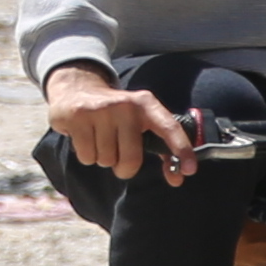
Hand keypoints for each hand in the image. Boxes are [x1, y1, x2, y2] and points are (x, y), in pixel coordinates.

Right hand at [42, 61, 191, 184]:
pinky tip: (86, 137)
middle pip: (131, 159)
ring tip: (99, 138)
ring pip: (106, 160)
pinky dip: (86, 155)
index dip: (182, 149)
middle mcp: (126, 105)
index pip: (169, 128)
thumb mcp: (138, 120)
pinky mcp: (78, 117)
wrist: (76, 89)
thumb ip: (160, 147)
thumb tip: (177, 176)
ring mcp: (101, 110)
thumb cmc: (114, 114)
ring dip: (103, 158)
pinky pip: (87, 157)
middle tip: (117, 153)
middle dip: (123, 167)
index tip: (189, 171)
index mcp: (146, 104)